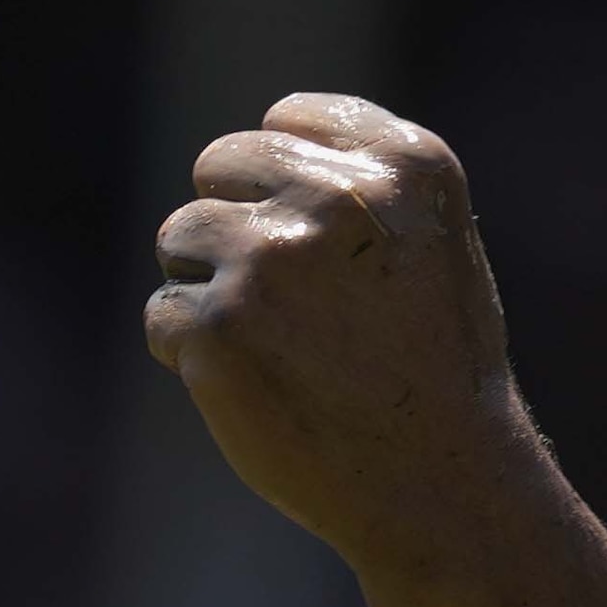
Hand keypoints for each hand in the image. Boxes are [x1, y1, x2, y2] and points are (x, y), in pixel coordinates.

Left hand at [146, 96, 523, 565]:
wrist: (440, 487)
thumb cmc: (436, 373)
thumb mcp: (433, 247)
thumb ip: (359, 185)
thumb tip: (251, 158)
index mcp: (405, 165)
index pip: (286, 119)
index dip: (287, 184)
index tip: (326, 248)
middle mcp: (337, 197)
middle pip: (219, 163)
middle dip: (238, 225)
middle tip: (296, 306)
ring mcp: (271, 258)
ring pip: (181, 235)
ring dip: (212, 290)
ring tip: (284, 351)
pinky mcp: (218, 325)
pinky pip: (166, 316)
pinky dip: (196, 356)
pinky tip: (262, 390)